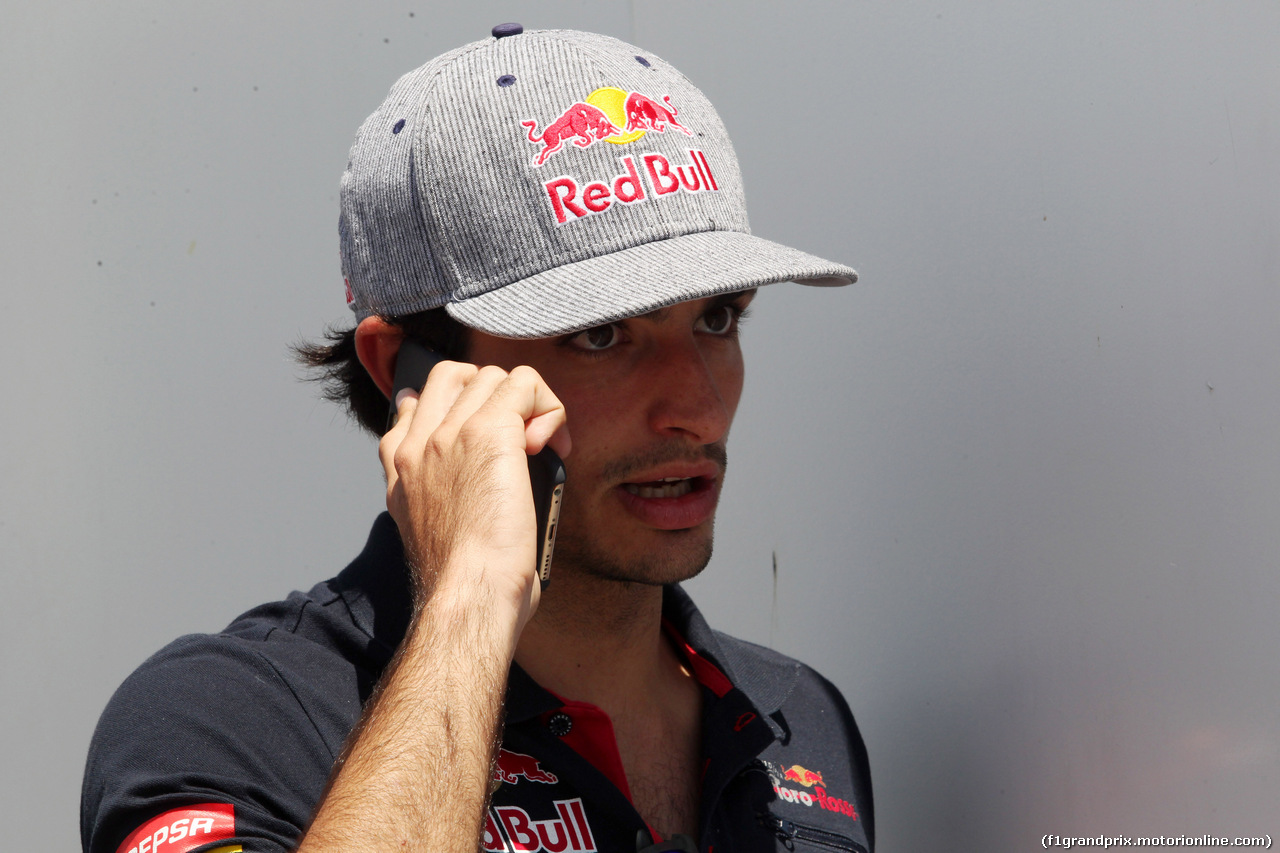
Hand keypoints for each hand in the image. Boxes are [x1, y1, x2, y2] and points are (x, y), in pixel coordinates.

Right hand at [378, 361, 569, 633]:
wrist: (469, 593)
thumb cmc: (463, 578)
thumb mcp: (428, 531)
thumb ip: (434, 491)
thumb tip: (455, 472)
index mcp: (402, 466)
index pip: (415, 401)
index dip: (454, 403)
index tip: (477, 427)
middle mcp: (421, 442)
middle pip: (455, 375)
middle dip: (492, 392)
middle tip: (520, 436)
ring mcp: (452, 432)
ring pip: (493, 376)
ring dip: (529, 405)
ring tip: (542, 448)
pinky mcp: (489, 431)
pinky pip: (524, 384)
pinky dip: (549, 407)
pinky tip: (552, 445)